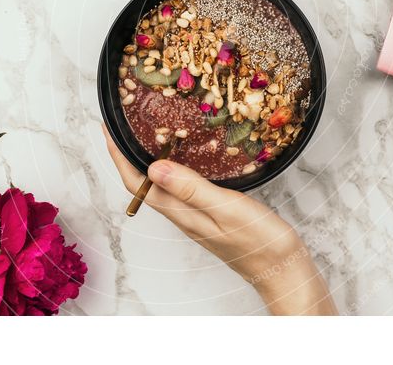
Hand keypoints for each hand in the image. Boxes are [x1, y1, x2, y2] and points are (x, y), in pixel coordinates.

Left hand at [103, 126, 336, 314]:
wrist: (283, 270)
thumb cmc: (259, 242)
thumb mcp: (226, 209)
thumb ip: (191, 188)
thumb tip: (153, 168)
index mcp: (181, 212)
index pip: (136, 183)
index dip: (118, 156)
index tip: (108, 128)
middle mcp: (182, 214)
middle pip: (143, 183)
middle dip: (128, 153)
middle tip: (124, 123)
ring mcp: (195, 215)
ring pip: (162, 184)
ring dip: (149, 158)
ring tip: (148, 132)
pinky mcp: (210, 213)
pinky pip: (182, 187)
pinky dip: (175, 166)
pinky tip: (186, 154)